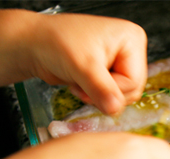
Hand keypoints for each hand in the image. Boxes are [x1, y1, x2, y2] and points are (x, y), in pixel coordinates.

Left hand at [0, 10, 146, 113]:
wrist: (34, 46)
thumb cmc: (56, 42)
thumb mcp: (82, 66)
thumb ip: (101, 89)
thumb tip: (115, 108)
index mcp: (132, 40)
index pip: (135, 81)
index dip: (112, 88)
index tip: (91, 78)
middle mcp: (129, 51)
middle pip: (131, 91)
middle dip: (105, 94)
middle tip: (84, 81)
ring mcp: (120, 63)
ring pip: (121, 97)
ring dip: (98, 96)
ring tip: (81, 81)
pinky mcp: (110, 75)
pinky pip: (111, 98)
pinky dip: (94, 96)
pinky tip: (82, 83)